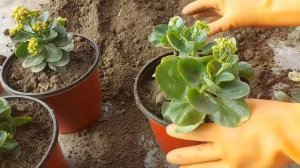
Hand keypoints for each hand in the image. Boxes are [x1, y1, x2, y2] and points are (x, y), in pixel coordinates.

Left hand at [166, 99, 299, 167]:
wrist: (289, 133)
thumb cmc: (269, 115)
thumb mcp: (243, 106)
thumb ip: (227, 111)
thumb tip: (216, 109)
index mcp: (222, 130)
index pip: (195, 132)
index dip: (180, 131)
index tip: (169, 130)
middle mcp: (224, 149)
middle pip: (197, 154)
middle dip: (181, 156)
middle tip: (169, 156)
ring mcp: (234, 164)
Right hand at [183, 0, 299, 34]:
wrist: (267, 11)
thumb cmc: (248, 13)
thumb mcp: (229, 22)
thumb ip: (214, 28)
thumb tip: (202, 36)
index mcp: (219, 0)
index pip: (201, 3)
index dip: (192, 8)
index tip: (183, 13)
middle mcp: (222, 2)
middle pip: (206, 6)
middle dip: (197, 11)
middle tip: (188, 16)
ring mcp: (228, 7)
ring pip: (213, 10)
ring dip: (205, 15)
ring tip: (196, 19)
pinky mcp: (234, 13)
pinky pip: (220, 15)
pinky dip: (214, 20)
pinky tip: (210, 24)